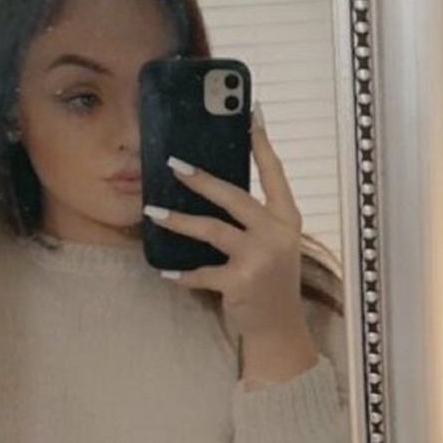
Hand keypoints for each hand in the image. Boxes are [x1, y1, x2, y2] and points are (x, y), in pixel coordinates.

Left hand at [144, 108, 307, 340]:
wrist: (279, 328)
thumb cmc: (271, 281)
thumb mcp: (273, 243)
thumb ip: (256, 217)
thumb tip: (216, 185)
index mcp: (288, 219)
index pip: (274, 173)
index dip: (261, 143)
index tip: (250, 114)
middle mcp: (277, 235)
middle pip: (234, 197)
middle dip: (202, 179)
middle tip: (174, 164)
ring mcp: (260, 259)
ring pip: (211, 230)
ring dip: (179, 220)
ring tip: (153, 212)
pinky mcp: (241, 283)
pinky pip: (202, 273)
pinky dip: (182, 274)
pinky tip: (165, 271)